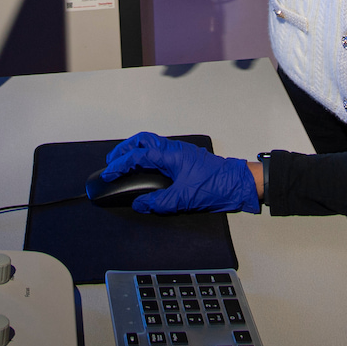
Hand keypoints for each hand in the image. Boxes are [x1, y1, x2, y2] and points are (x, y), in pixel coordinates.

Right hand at [102, 132, 259, 213]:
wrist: (238, 184)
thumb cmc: (216, 186)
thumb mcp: (184, 198)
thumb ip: (159, 203)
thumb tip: (140, 204)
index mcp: (171, 154)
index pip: (138, 155)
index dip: (120, 164)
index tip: (108, 174)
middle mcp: (174, 149)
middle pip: (143, 141)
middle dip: (124, 150)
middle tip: (112, 162)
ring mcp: (180, 153)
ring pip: (152, 144)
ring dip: (136, 150)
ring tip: (125, 164)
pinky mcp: (185, 160)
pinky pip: (161, 152)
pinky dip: (148, 156)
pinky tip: (146, 168)